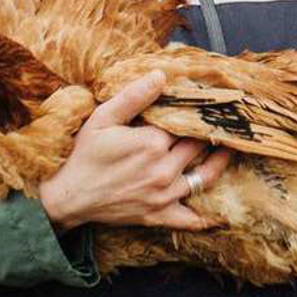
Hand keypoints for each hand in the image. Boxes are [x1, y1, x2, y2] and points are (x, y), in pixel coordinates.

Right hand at [38, 71, 229, 231]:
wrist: (67, 197)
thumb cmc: (84, 155)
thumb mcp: (103, 118)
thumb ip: (133, 97)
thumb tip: (160, 76)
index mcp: (152, 143)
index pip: (186, 123)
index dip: (197, 114)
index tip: (210, 106)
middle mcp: (163, 169)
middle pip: (198, 147)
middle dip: (211, 134)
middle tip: (226, 124)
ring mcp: (163, 195)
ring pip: (205, 178)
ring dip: (220, 164)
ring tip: (229, 151)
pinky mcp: (159, 215)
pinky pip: (190, 220)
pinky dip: (205, 218)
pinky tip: (219, 214)